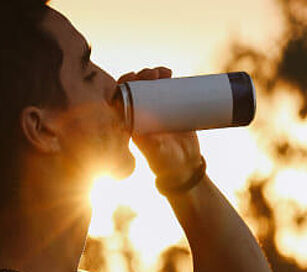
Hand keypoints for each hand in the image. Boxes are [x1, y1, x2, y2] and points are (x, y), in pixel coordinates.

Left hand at [116, 67, 204, 189]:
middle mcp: (140, 114)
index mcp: (130, 123)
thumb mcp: (158, 154)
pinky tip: (168, 72)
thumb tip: (145, 134)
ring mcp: (154, 109)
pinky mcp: (169, 106)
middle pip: (135, 89)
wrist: (185, 164)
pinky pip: (164, 88)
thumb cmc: (167, 163)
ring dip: (152, 75)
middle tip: (151, 73)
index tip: (133, 78)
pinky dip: (165, 78)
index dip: (124, 86)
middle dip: (140, 77)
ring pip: (149, 86)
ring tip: (162, 72)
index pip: (121, 99)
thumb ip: (152, 146)